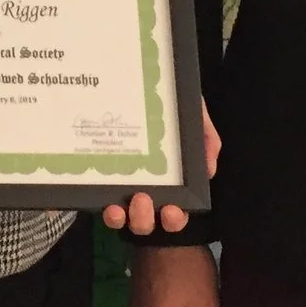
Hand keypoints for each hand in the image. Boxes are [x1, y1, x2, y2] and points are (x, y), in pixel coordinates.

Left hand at [103, 102, 221, 235]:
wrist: (130, 84)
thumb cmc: (167, 106)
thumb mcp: (194, 114)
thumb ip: (206, 136)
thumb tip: (208, 169)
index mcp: (170, 184)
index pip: (175, 213)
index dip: (174, 219)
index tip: (172, 211)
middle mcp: (144, 192)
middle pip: (145, 222)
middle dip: (144, 219)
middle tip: (143, 198)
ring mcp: (119, 189)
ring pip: (120, 219)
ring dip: (119, 218)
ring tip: (118, 207)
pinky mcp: (97, 180)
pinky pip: (97, 201)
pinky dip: (102, 207)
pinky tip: (104, 202)